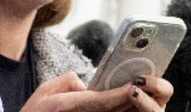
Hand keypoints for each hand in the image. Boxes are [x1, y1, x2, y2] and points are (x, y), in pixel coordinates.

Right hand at [22, 73, 173, 111]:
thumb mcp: (44, 91)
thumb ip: (67, 82)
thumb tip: (86, 86)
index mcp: (68, 106)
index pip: (101, 101)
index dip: (119, 94)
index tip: (133, 87)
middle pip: (112, 110)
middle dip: (131, 100)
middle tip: (145, 86)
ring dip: (128, 109)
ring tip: (140, 96)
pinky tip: (128, 107)